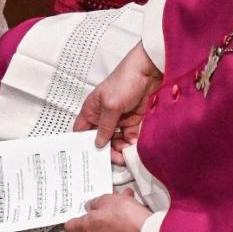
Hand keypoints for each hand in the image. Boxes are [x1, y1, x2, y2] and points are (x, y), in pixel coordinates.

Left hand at [64, 188, 150, 231]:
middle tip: (107, 206)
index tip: (80, 215)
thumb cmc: (124, 215)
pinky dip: (120, 227)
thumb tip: (91, 207)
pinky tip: (131, 215)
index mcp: (87, 227)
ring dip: (110, 220)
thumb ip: (95, 203)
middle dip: (97, 217)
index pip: (70, 228)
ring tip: (124, 205)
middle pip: (89, 229)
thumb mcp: (107, 199)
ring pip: (104, 231)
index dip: (74, 220)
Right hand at [74, 41, 161, 164]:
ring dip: (119, 150)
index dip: (83, 144)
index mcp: (92, 109)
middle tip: (112, 159)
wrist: (150, 72)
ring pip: (116, 141)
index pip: (82, 130)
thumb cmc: (125, 80)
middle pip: (100, 140)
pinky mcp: (134, 122)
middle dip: (105, 151)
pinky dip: (131, 145)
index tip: (88, 157)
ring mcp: (119, 120)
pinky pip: (130, 138)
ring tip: (124, 156)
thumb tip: (98, 142)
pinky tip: (132, 149)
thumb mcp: (111, 105)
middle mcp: (104, 116)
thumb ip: (104, 126)